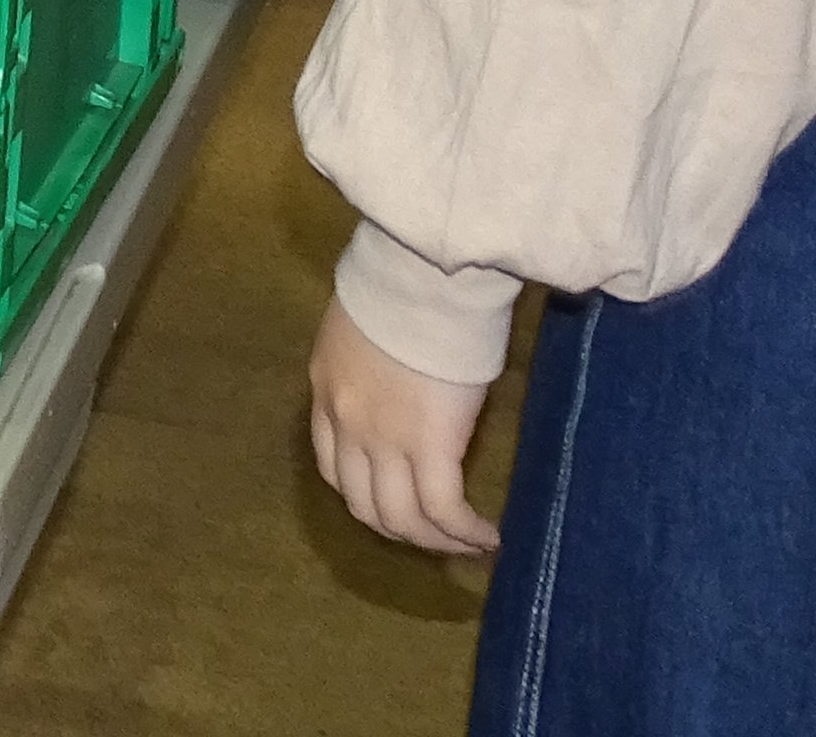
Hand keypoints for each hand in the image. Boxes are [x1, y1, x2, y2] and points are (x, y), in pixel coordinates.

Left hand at [308, 301, 499, 557]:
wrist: (420, 271)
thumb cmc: (401, 283)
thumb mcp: (361, 325)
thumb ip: (369, 362)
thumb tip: (399, 379)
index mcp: (326, 392)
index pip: (333, 468)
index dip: (365, 497)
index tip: (396, 506)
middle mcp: (347, 425)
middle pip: (365, 505)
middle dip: (400, 531)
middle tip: (435, 537)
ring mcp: (384, 440)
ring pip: (402, 519)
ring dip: (435, 542)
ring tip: (467, 545)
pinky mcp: (429, 446)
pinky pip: (443, 510)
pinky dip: (464, 533)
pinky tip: (488, 538)